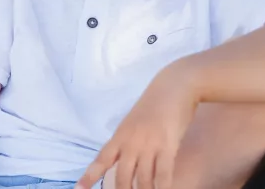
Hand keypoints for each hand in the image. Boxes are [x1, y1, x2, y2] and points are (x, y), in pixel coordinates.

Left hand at [76, 61, 198, 188]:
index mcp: (121, 134)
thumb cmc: (156, 102)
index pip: (102, 158)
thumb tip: (121, 159)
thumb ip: (127, 139)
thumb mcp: (134, 120)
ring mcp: (149, 144)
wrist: (174, 85)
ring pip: (142, 180)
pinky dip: (162, 188)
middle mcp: (131, 141)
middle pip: (122, 177)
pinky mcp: (167, 145)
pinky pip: (163, 174)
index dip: (90, 176)